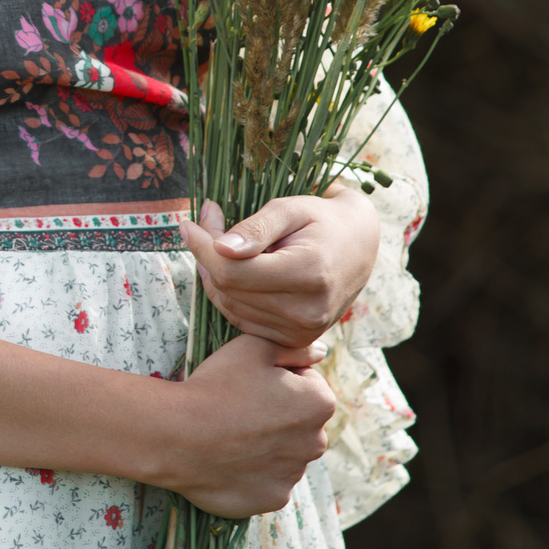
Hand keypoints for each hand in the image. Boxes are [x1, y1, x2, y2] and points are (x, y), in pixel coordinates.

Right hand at [155, 332, 336, 516]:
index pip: (308, 382)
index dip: (278, 377)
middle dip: (278, 413)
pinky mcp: (273, 499)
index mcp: (319, 403)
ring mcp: (295, 475)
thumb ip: (295, 346)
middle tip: (239, 407)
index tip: (251, 381)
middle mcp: (316, 443)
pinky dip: (253, 472)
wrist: (177, 436)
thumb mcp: (253, 347)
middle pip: (299, 421)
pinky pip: (268, 480)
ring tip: (230, 434)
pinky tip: (228, 459)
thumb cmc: (216, 386)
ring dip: (267, 444)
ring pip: (284, 452)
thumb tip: (320, 352)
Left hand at [180, 188, 379, 353]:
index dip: (203, 248)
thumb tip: (220, 249)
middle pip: (229, 289)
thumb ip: (255, 228)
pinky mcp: (295, 338)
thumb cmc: (321, 220)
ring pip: (231, 306)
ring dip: (215, 275)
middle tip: (206, 225)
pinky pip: (242, 319)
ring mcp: (303, 330)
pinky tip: (233, 268)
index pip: (233, 272)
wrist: (359, 246)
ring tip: (219, 243)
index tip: (189, 224)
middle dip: (207, 256)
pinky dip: (229, 294)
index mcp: (310, 275)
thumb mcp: (289, 209)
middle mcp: (308, 311)